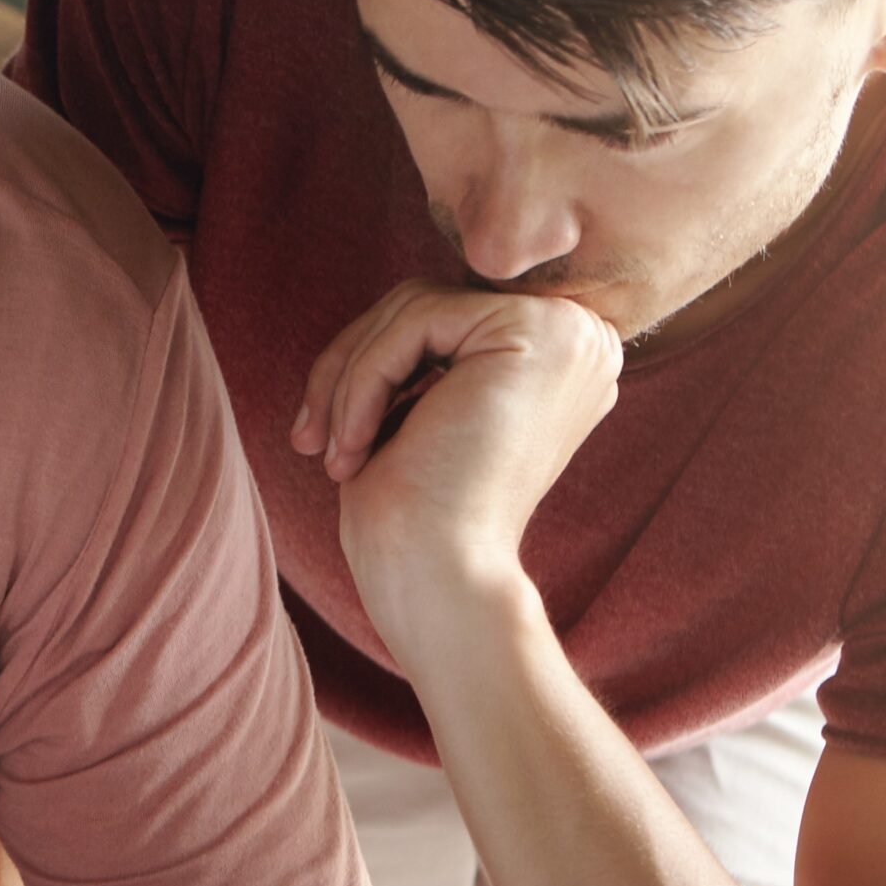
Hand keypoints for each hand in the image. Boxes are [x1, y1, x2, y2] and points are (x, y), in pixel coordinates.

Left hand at [290, 281, 620, 677]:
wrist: (442, 582)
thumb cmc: (418, 519)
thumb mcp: (412, 416)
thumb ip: (415, 358)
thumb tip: (381, 315)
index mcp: (555, 361)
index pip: (440, 319)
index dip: (368, 363)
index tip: (321, 431)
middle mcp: (579, 338)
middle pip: (424, 303)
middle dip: (348, 365)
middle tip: (307, 438)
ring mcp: (567, 329)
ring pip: (413, 306)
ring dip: (348, 379)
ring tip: (330, 452)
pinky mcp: (535, 331)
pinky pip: (415, 321)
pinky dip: (363, 381)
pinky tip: (351, 449)